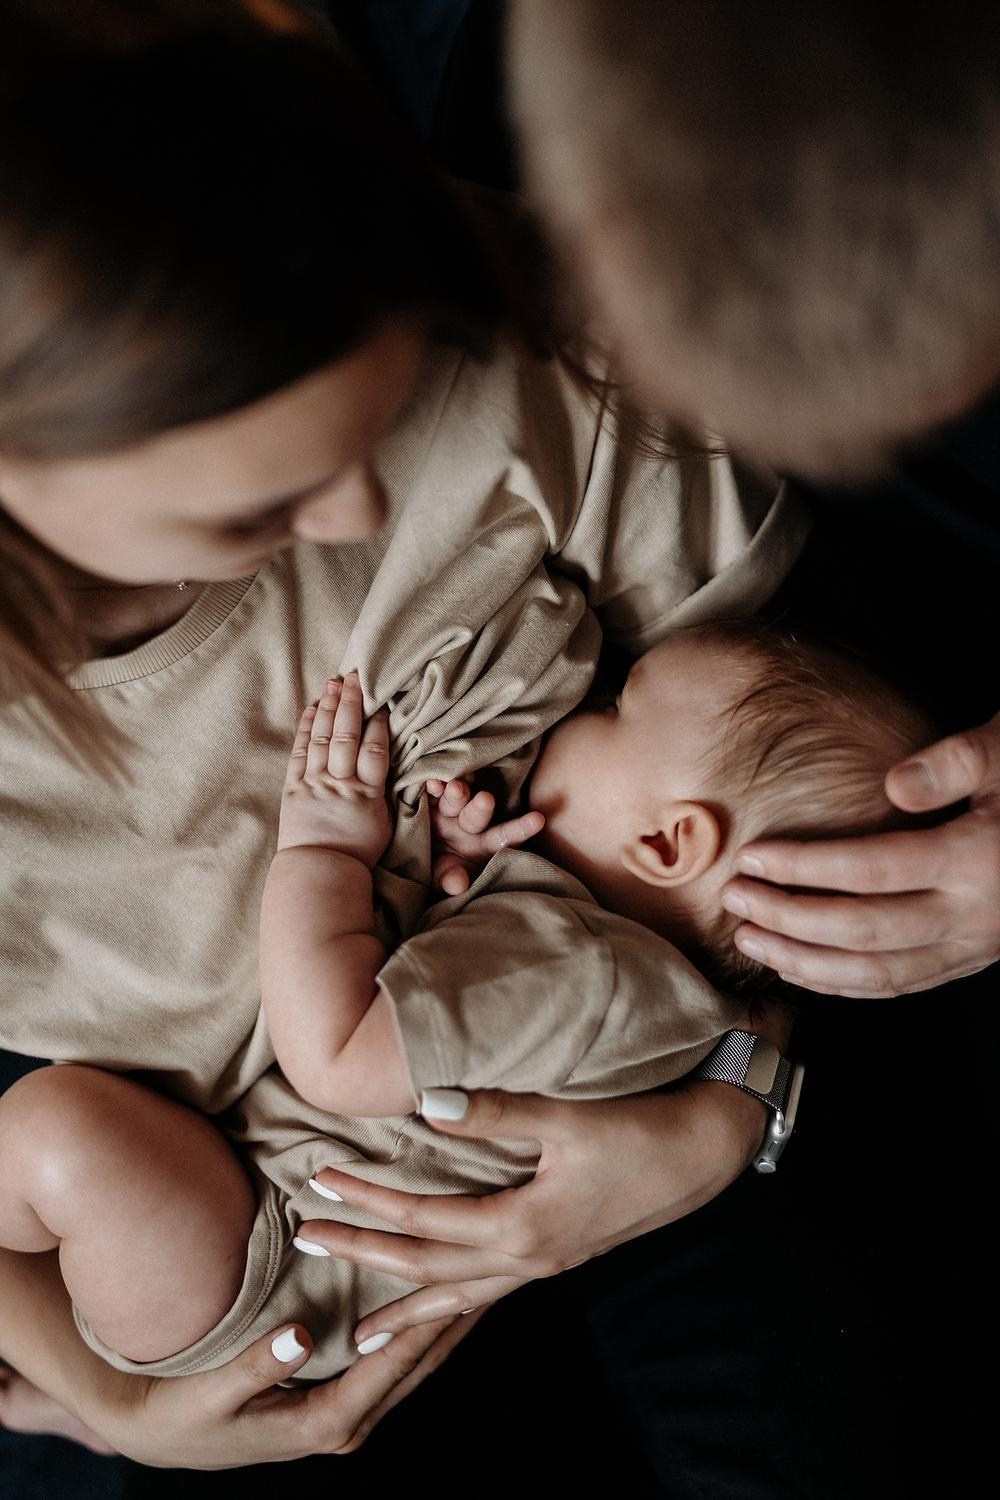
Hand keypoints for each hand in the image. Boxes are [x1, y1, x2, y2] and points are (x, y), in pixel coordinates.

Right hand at [0, 1246, 479, 1469]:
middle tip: (494, 1272)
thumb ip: (257, 1366)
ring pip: (411, 1365)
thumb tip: (300, 1336)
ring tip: (480, 1279)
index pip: (391, 1365)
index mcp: (325, 1423)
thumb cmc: (183, 1417)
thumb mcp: (212, 1395)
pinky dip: (417, 1330)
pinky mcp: (338, 1400)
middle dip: (455, 1320)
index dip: (428, 1322)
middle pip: (416, 1365)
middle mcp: (345, 1423)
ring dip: (444, 1325)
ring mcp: (345, 1414)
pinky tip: (435, 1300)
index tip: (463, 1283)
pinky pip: (391, 1363)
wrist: (158, 1437)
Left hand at [278, 671, 391, 866]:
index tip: (384, 700)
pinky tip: (311, 709)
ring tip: (334, 682)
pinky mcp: (293, 788)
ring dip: (328, 707)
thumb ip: (386, 794)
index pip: (376, 750)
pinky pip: (299, 752)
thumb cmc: (357, 855)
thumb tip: (396, 770)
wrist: (320, 875)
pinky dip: (305, 728)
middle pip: (346, 735)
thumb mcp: (384, 826)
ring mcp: (315, 784)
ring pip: (321, 738)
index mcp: (367, 795)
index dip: (380, 723)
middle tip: (357, 675)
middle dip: (352, 702)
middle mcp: (340, 784)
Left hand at [295, 1081, 768, 1340]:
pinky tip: (438, 1309)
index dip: (368, 1201)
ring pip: (456, 1296)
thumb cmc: (640, 1127)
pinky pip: (488, 1294)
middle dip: (365, 1255)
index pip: (424, 1219)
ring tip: (358, 1334)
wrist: (706, 1151)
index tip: (320, 1184)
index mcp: (522, 1225)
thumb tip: (427, 1104)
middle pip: (427, 1267)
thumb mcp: (569, 1116)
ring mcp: (544, 1265)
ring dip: (403, 1305)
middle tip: (308, 1244)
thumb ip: (497, 1112)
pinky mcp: (558, 1256)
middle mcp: (527, 1258)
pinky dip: (451, 1308)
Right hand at [425, 777, 544, 893]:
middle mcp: (471, 823)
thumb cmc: (441, 870)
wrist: (415, 857)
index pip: (505, 836)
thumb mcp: (445, 877)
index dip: (520, 828)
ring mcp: (452, 810)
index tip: (538, 820)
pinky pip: (435, 791)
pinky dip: (435, 787)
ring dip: (457, 793)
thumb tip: (458, 885)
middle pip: (479, 814)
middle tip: (485, 799)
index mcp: (485, 843)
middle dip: (481, 808)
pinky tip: (434, 783)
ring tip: (455, 788)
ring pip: (458, 799)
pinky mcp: (433, 800)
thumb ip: (451, 879)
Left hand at [721, 711, 999, 996]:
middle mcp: (976, 916)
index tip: (753, 857)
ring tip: (751, 942)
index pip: (872, 870)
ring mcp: (977, 947)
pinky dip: (846, 985)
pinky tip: (802, 969)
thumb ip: (953, 763)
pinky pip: (903, 984)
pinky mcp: (974, 960)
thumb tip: (895, 786)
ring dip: (806, 963)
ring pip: (879, 974)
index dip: (805, 866)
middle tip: (735, 899)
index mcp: (977, 860)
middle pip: (864, 931)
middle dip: (789, 920)